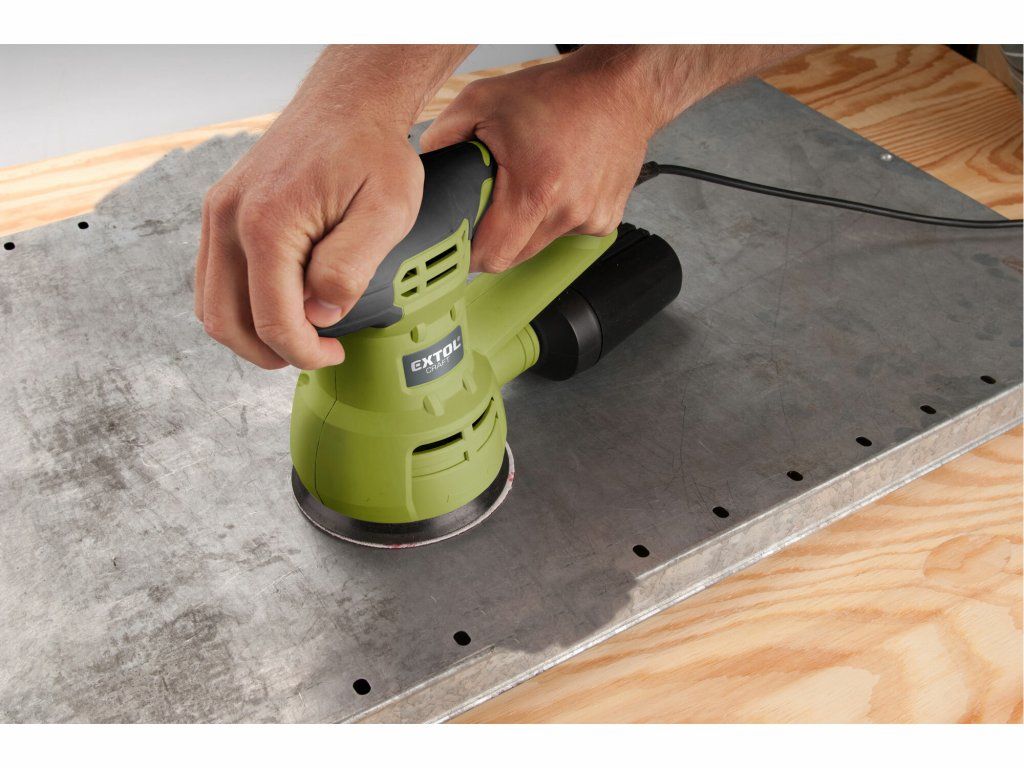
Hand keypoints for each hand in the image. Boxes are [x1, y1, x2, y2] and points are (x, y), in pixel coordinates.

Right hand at [194, 45, 471, 368]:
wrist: (349, 102)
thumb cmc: (372, 150)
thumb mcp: (387, 212)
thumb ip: (351, 268)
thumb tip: (320, 315)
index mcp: (268, 224)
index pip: (272, 321)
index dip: (305, 353)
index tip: (334, 354)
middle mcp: (229, 219)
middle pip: (225, 322)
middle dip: (270, 354)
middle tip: (313, 354)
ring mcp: (219, 214)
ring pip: (210, 305)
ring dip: (249, 334)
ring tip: (297, 336)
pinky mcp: (221, 211)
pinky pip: (214, 278)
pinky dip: (239, 305)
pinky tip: (279, 305)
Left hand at [420, 53, 657, 272]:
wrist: (619, 88)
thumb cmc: (560, 93)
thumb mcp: (483, 101)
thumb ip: (443, 136)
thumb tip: (424, 168)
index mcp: (535, 190)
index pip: (491, 256)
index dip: (469, 253)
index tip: (461, 244)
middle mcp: (567, 211)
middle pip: (513, 258)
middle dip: (495, 239)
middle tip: (489, 207)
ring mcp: (590, 219)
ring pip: (539, 247)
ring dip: (525, 228)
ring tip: (529, 186)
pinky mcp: (605, 220)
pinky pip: (565, 234)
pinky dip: (554, 218)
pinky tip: (557, 186)